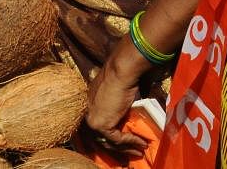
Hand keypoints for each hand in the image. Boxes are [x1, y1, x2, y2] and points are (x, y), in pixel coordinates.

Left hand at [84, 40, 150, 154]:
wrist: (120, 72)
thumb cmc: (119, 78)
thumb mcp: (113, 96)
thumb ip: (113, 108)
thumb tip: (123, 119)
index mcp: (86, 107)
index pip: (93, 130)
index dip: (107, 140)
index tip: (122, 146)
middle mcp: (85, 115)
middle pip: (100, 139)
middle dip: (118, 149)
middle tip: (131, 154)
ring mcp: (91, 121)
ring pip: (109, 141)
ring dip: (127, 148)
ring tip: (140, 151)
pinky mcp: (101, 125)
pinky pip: (117, 139)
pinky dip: (130, 142)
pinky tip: (141, 143)